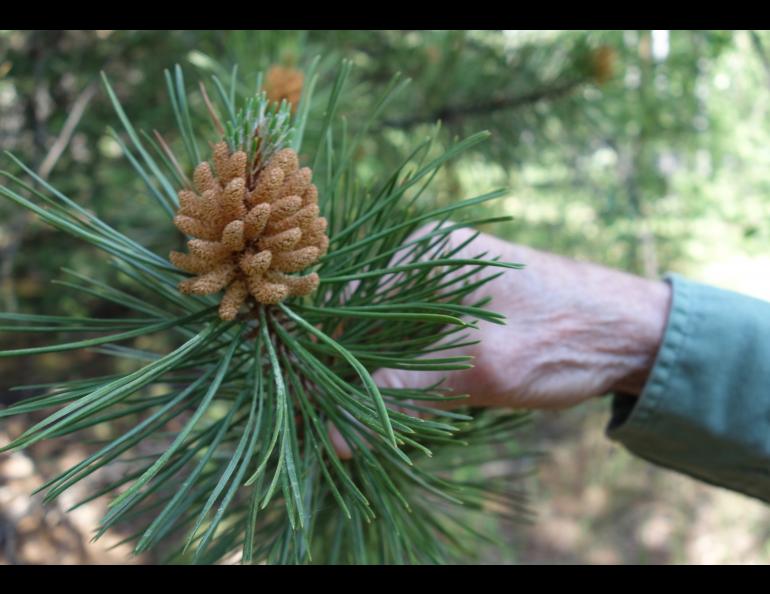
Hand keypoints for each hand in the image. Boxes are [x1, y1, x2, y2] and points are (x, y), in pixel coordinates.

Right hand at [331, 227, 671, 455]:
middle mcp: (429, 254)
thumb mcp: (474, 371)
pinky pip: (420, 334)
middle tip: (353, 420)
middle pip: (367, 318)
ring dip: (388, 372)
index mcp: (424, 250)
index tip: (320, 406)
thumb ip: (400, 398)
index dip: (329, 358)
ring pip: (394, 331)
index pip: (347, 306)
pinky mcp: (466, 300)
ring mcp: (449, 275)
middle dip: (359, 369)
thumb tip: (335, 437)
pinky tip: (422, 396)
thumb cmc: (561, 339)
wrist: (635, 333)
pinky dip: (415, 366)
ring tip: (386, 412)